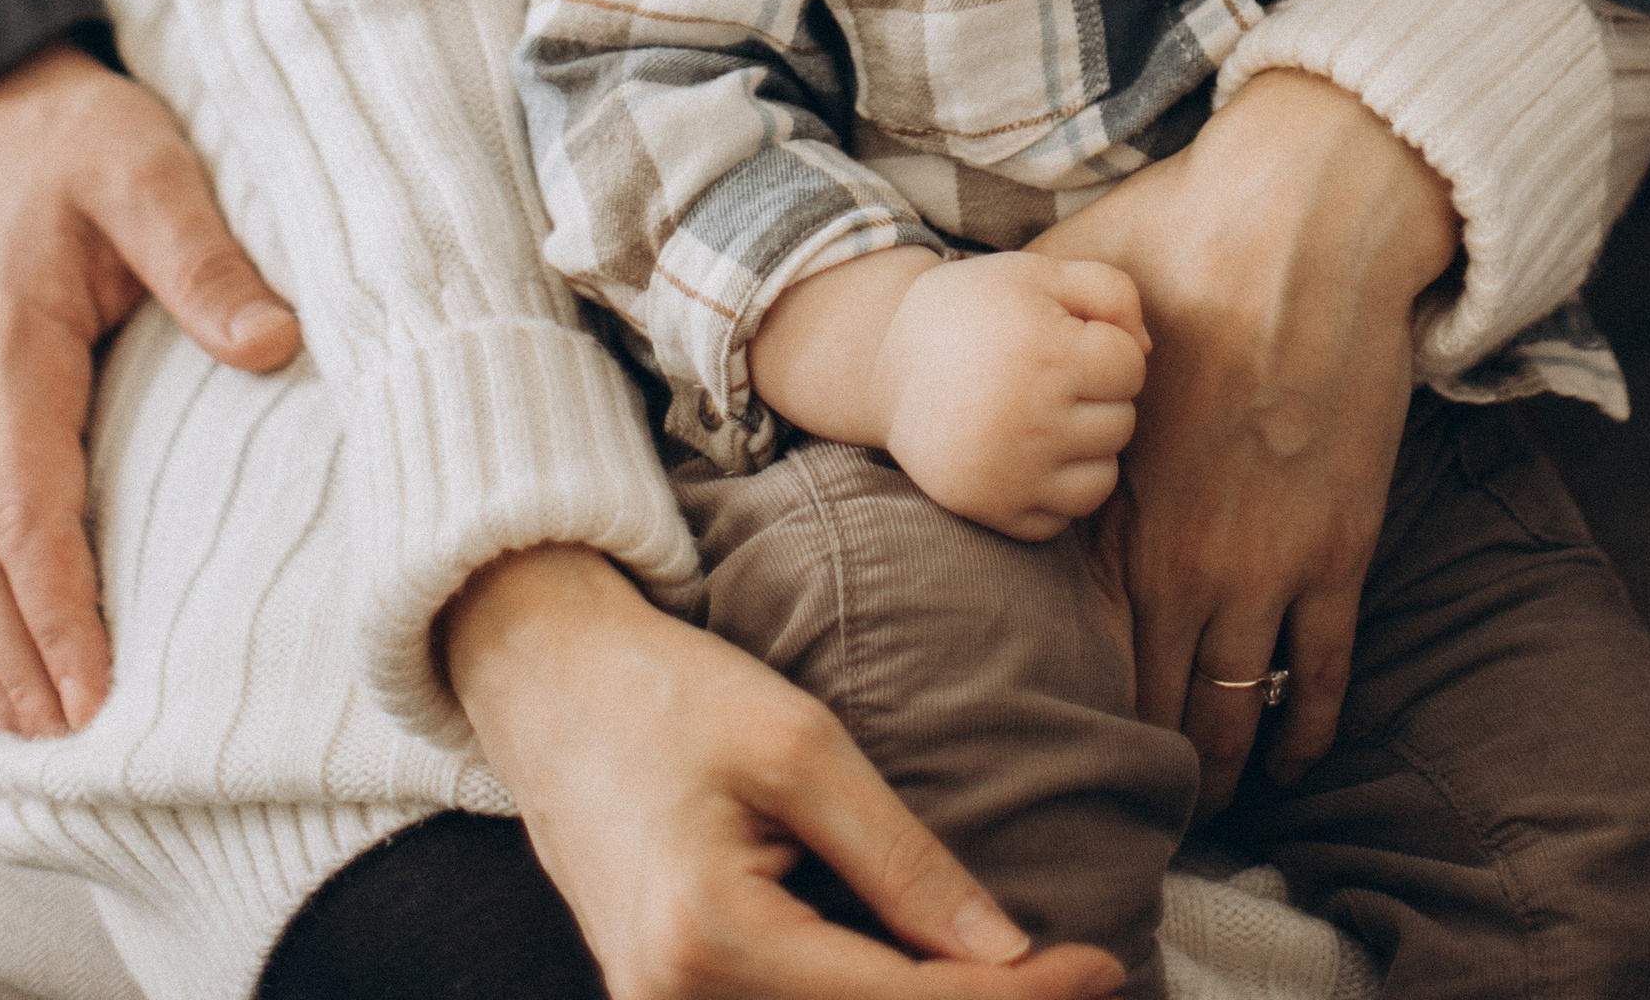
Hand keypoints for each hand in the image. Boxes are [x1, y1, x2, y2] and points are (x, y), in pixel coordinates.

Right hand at [0, 39, 299, 735]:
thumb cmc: (78, 138)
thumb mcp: (151, 170)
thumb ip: (207, 258)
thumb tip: (277, 344)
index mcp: (10, 352)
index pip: (28, 515)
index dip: (60, 614)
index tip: (94, 694)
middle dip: (20, 662)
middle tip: (71, 748)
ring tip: (30, 730)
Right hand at [449, 542, 1123, 999]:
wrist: (543, 680)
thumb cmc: (668, 690)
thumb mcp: (800, 747)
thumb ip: (903, 860)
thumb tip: (1005, 953)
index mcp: (710, 943)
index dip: (1015, 998)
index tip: (1106, 968)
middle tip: (1089, 980)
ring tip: (1023, 982)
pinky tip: (931, 976)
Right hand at [876, 254, 1147, 539]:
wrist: (886, 362)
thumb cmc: (976, 310)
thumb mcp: (1039, 274)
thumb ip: (1111, 292)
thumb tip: (1148, 352)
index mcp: (1042, 350)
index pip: (1130, 367)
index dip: (1108, 347)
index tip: (1070, 339)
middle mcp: (1027, 417)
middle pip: (1121, 423)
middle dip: (1099, 397)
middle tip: (1051, 377)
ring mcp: (1008, 471)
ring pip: (1102, 480)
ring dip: (1087, 449)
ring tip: (1047, 417)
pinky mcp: (991, 509)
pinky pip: (1062, 519)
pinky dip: (1056, 491)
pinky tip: (1028, 455)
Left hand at [1048, 74, 1454, 817]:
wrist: (1303, 223)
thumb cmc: (1177, 237)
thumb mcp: (1066, 288)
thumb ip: (1025, 336)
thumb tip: (974, 339)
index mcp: (1111, 505)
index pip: (1079, 639)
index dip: (1071, 694)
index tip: (1062, 726)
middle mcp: (1182, 559)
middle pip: (1153, 700)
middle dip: (1144, 753)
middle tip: (1135, 790)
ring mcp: (1266, 566)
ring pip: (1235, 711)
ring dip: (1224, 765)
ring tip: (1214, 799)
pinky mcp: (1339, 553)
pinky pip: (1320, 675)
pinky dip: (1305, 728)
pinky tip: (1293, 758)